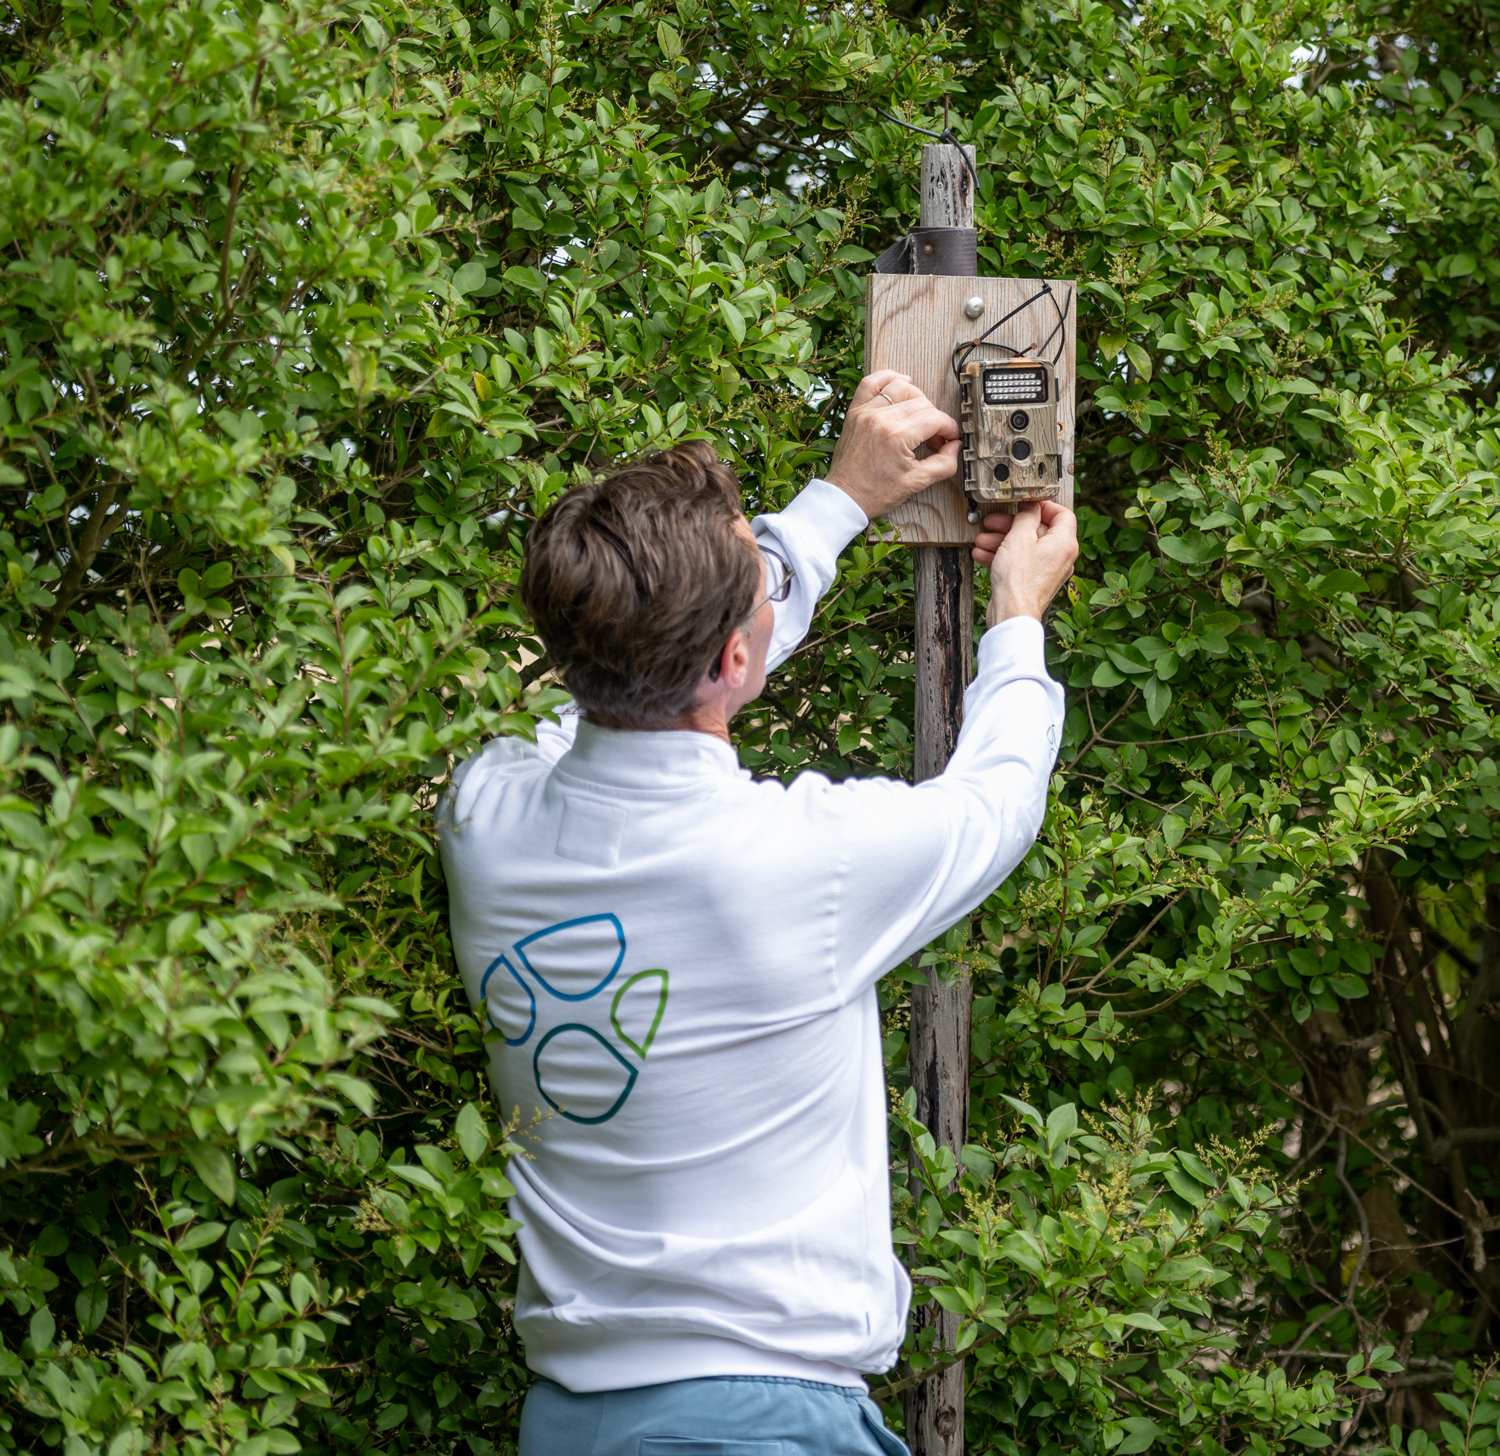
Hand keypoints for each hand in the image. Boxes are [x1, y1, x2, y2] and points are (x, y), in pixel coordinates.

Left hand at [824, 371, 961, 520]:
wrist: (846, 497)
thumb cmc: (875, 492)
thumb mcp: (916, 483)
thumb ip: (943, 464)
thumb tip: (955, 446)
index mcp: (897, 436)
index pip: (935, 418)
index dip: (949, 428)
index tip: (950, 438)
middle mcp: (881, 418)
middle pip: (922, 402)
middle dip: (935, 419)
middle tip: (934, 438)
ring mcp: (865, 412)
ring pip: (901, 387)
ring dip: (916, 398)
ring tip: (919, 416)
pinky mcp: (855, 412)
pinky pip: (871, 382)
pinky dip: (887, 378)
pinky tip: (900, 383)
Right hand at [972, 500, 1078, 627]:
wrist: (1012, 613)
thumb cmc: (1018, 580)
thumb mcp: (1019, 537)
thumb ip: (1026, 517)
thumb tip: (1030, 507)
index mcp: (1064, 543)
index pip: (1062, 514)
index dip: (1043, 505)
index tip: (1025, 504)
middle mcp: (1061, 557)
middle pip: (1038, 531)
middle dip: (1012, 525)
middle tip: (994, 522)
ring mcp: (1048, 571)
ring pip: (1026, 547)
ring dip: (1002, 541)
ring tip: (982, 540)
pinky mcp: (1035, 582)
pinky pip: (1021, 563)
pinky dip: (1004, 557)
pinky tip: (983, 555)